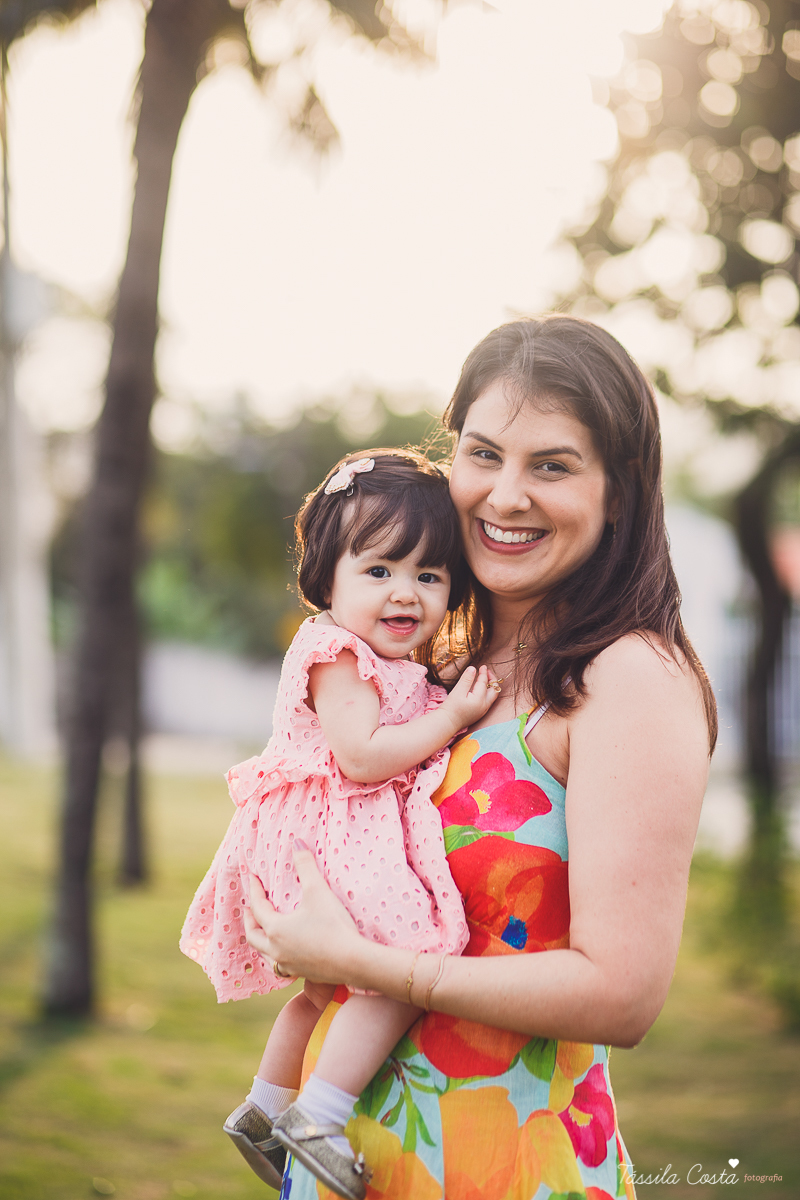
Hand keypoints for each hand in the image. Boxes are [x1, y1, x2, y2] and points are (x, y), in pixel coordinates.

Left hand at [244, 840, 361, 982]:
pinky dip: (277, 955)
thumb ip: (305, 866)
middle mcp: (277, 949)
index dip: (254, 890)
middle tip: (250, 908)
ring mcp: (289, 964)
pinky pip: (281, 965)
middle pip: (253, 935)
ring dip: (261, 941)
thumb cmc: (333, 925)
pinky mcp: (303, 973)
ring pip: (265, 954)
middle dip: (250, 920)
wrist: (354, 961)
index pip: (258, 907)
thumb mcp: (318, 891)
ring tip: (265, 931)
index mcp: (276, 929)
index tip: (252, 877)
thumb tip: (296, 842)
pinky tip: (287, 951)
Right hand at [441, 664, 498, 729]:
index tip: (483, 666)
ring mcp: (483, 711)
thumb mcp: (458, 691)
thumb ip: (466, 679)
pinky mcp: (479, 714)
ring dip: (490, 686)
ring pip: (492, 696)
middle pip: (494, 690)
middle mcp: (484, 705)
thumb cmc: (451, 707)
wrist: (447, 723)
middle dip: (492, 680)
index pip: (484, 682)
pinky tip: (480, 690)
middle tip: (487, 672)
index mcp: (480, 699)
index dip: (484, 673)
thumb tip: (473, 668)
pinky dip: (487, 693)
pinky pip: (488, 701)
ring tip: (485, 679)